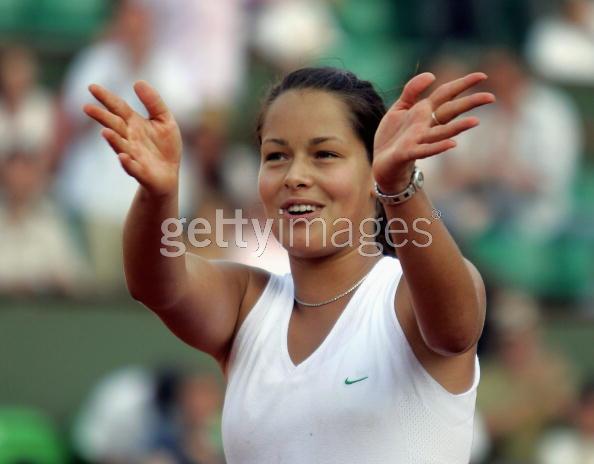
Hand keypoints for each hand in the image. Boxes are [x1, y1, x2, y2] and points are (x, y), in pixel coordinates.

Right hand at [83, 81, 181, 196]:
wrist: (169, 174)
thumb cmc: (165, 146)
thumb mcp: (164, 119)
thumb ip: (153, 102)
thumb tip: (137, 81)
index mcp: (134, 123)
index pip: (118, 107)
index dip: (106, 98)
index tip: (91, 87)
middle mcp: (130, 138)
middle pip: (114, 125)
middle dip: (102, 117)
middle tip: (87, 108)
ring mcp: (133, 155)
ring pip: (121, 146)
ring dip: (113, 140)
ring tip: (105, 132)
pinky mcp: (141, 171)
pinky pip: (132, 167)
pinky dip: (127, 163)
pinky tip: (123, 157)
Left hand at [372, 72, 494, 191]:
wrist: (380, 163)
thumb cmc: (392, 137)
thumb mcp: (399, 108)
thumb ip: (412, 91)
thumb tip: (432, 75)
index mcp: (424, 112)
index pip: (447, 94)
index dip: (462, 84)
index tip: (483, 76)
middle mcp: (426, 125)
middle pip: (450, 111)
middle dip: (469, 104)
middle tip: (491, 97)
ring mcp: (418, 140)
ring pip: (442, 132)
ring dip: (458, 127)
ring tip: (476, 121)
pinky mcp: (408, 153)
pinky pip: (425, 150)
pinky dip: (438, 147)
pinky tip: (453, 144)